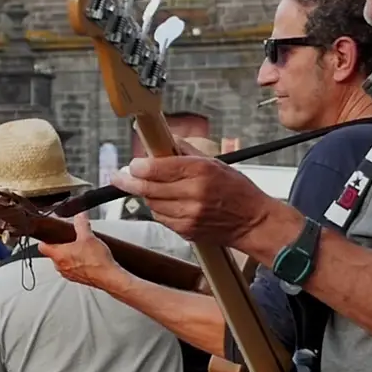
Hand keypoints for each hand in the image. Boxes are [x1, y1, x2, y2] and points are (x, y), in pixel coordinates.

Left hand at [38, 213, 123, 289]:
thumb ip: (81, 224)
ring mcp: (68, 274)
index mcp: (58, 255)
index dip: (45, 239)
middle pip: (53, 254)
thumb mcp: (88, 236)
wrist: (108, 277)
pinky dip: (76, 264)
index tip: (49, 235)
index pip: (42, 247)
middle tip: (70, 240)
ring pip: (62, 262)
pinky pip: (72, 269)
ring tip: (80, 249)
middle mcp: (60, 266)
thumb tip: (79, 216)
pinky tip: (87, 259)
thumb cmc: (96, 261)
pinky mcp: (77, 278)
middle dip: (60, 246)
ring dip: (69, 256)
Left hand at [112, 155, 280, 246]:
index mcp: (201, 171)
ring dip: (147, 196)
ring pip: (151, 204)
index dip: (138, 166)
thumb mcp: (215, 163)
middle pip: (148, 188)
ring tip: (153, 188)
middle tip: (118, 177)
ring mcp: (189, 214)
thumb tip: (162, 140)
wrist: (253, 222)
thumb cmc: (236, 190)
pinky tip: (168, 203)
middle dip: (128, 182)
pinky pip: (161, 218)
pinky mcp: (186, 230)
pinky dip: (158, 209)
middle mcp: (193, 193)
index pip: (157, 168)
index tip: (131, 164)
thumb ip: (185, 153)